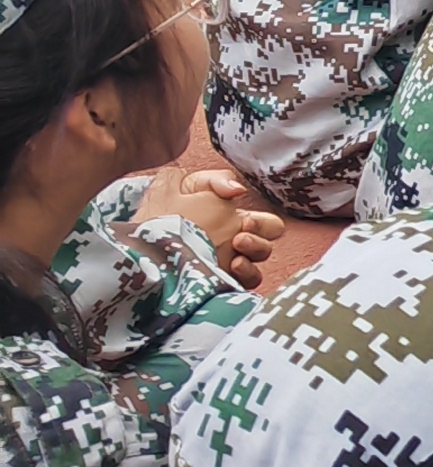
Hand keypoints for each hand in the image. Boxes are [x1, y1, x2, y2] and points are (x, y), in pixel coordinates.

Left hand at [156, 166, 281, 288]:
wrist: (130, 250)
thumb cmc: (153, 219)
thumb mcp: (177, 186)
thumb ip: (212, 179)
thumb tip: (239, 191)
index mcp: (229, 223)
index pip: (266, 225)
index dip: (263, 223)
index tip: (244, 221)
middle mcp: (231, 247)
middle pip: (268, 243)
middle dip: (261, 236)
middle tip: (240, 234)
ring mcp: (224, 268)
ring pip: (259, 264)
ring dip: (254, 251)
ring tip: (235, 247)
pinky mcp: (215, 286)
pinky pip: (246, 284)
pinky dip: (245, 273)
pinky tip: (231, 265)